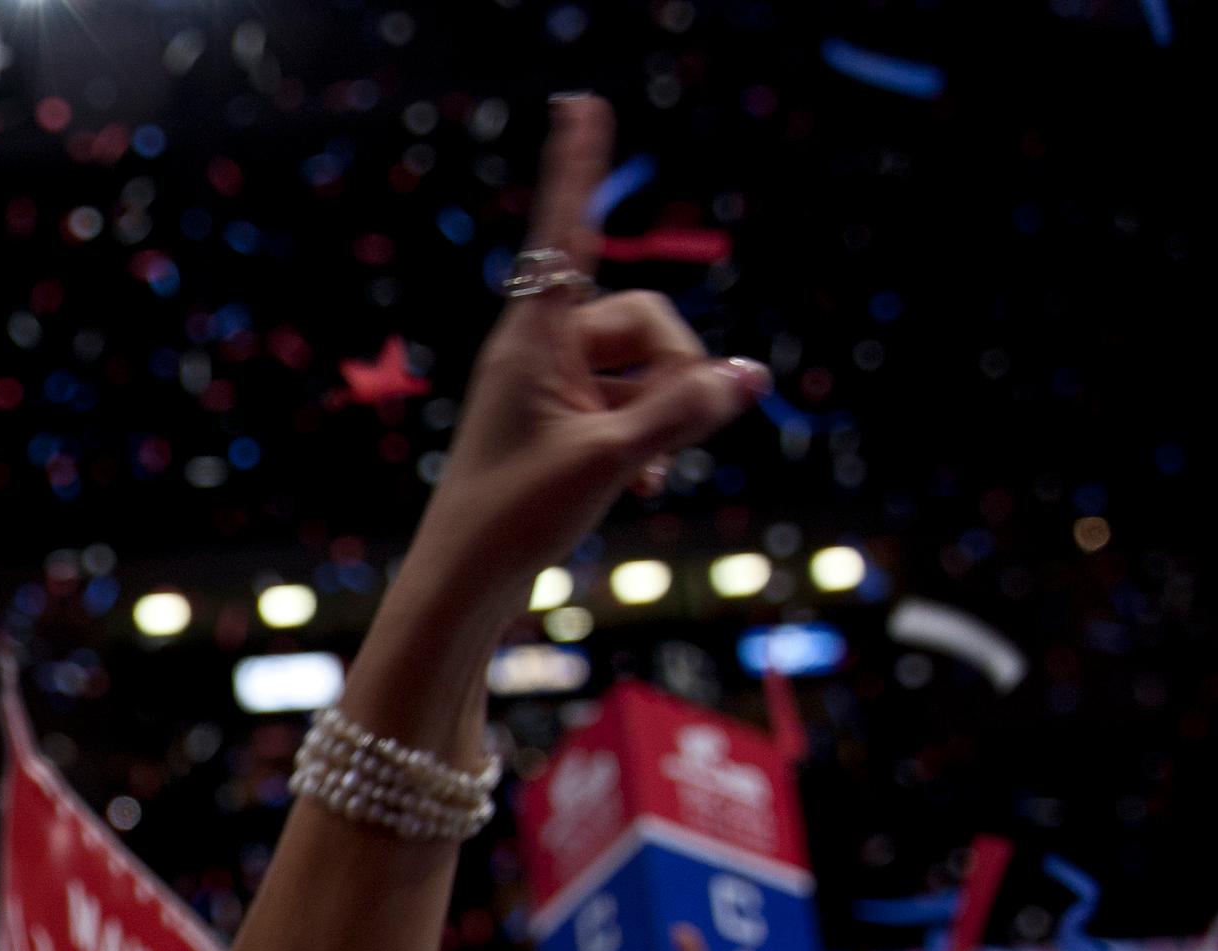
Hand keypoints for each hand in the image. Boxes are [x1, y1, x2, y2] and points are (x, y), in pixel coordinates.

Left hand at [390, 96, 770, 631]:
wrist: (466, 583)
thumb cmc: (515, 517)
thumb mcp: (612, 459)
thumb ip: (685, 410)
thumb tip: (752, 376)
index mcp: (532, 338)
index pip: (563, 231)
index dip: (579, 166)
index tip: (580, 100)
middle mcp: (540, 350)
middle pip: (644, 320)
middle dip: (673, 369)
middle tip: (663, 440)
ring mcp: (554, 387)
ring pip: (648, 367)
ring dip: (667, 412)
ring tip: (650, 471)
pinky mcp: (566, 423)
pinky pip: (635, 405)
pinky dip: (653, 437)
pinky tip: (652, 482)